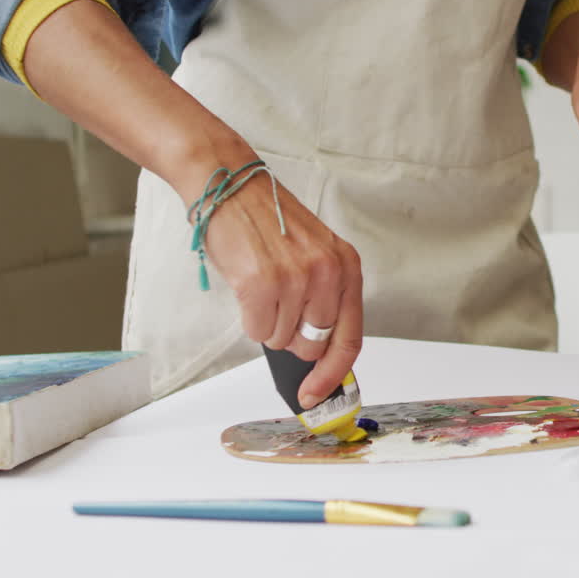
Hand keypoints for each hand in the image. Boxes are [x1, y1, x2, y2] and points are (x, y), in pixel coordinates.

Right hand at [18, 0, 361, 407]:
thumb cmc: (265, 220)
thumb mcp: (312, 253)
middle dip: (292, 338)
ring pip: (282, 338)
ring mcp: (296, 278)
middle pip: (314, 344)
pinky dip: (249, 319)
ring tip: (261, 287)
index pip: (350, 338)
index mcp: (346, 266)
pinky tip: (247, 288)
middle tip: (276, 308)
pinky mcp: (262, 283)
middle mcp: (327, 272)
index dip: (335, 374)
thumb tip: (319, 353)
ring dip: (267, 323)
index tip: (318, 393)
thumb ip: (324, 297)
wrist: (227, 184)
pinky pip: (257, 330)